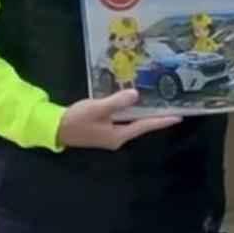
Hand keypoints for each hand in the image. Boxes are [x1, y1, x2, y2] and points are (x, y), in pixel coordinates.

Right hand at [56, 90, 180, 149]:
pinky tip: (134, 104)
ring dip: (143, 114)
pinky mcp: (103, 130)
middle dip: (155, 117)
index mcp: (118, 135)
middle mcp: (117, 137)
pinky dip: (130, 112)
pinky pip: (123, 120)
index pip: (144, 126)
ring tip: (158, 104)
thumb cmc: (77, 120)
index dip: (161, 121)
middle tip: (171, 107)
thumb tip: (135, 95)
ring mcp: (110, 135)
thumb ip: (116, 102)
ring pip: (132, 122)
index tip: (178, 117)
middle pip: (141, 125)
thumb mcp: (97, 109)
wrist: (55, 128)